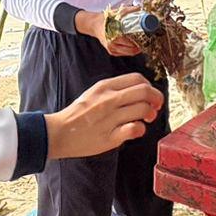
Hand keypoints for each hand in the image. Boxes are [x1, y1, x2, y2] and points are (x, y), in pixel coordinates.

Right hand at [46, 74, 163, 158]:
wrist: (59, 133)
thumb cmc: (78, 114)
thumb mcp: (93, 93)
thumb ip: (114, 90)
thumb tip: (138, 91)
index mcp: (105, 87)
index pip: (137, 78)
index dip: (149, 86)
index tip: (150, 95)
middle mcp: (109, 100)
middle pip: (145, 92)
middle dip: (157, 99)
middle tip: (156, 107)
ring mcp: (110, 118)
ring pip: (143, 109)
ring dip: (150, 114)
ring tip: (146, 119)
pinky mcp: (110, 136)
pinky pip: (135, 128)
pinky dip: (141, 129)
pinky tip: (135, 130)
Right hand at [76, 10, 141, 57]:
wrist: (95, 25)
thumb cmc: (106, 19)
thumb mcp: (116, 13)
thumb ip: (128, 11)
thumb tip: (139, 8)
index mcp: (113, 36)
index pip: (130, 43)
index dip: (139, 41)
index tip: (146, 38)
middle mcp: (112, 44)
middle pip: (131, 50)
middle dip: (140, 47)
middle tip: (146, 42)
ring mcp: (111, 49)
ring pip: (128, 53)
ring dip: (136, 50)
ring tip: (142, 44)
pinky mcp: (111, 52)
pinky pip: (124, 54)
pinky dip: (130, 51)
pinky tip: (135, 46)